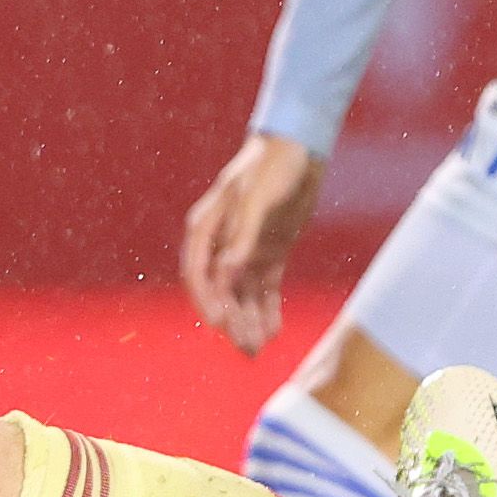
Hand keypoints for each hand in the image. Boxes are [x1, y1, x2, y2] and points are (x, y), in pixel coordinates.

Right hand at [180, 133, 324, 354]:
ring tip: (259, 347)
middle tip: (246, 348)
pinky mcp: (270, 251)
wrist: (299, 148)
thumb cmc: (271, 166)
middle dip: (231, 320)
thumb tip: (227, 273)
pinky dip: (268, 308)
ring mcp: (246, 248)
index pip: (198, 273)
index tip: (220, 324)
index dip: (206, 301)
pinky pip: (265, 287)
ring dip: (249, 320)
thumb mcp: (256, 198)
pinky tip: (273, 329)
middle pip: (220, 290)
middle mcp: (222, 243)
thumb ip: (242, 236)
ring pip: (242, 293)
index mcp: (207, 228)